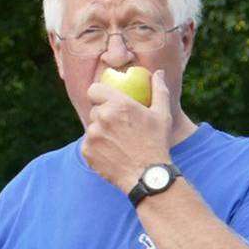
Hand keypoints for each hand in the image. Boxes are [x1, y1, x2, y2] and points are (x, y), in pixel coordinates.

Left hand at [81, 69, 174, 192]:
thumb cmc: (157, 143)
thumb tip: (158, 73)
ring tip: (117, 144)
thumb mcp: (162, 115)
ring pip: (91, 129)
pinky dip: (96, 149)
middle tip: (118, 128)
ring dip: (100, 133)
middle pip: (94, 110)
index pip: (94, 89)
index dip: (99, 95)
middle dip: (103, 116)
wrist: (147, 175)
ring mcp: (92, 135)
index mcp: (118, 104)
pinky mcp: (87, 152)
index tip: (106, 102)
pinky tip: (112, 154)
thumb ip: (159, 90)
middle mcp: (102, 117)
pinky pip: (88, 145)